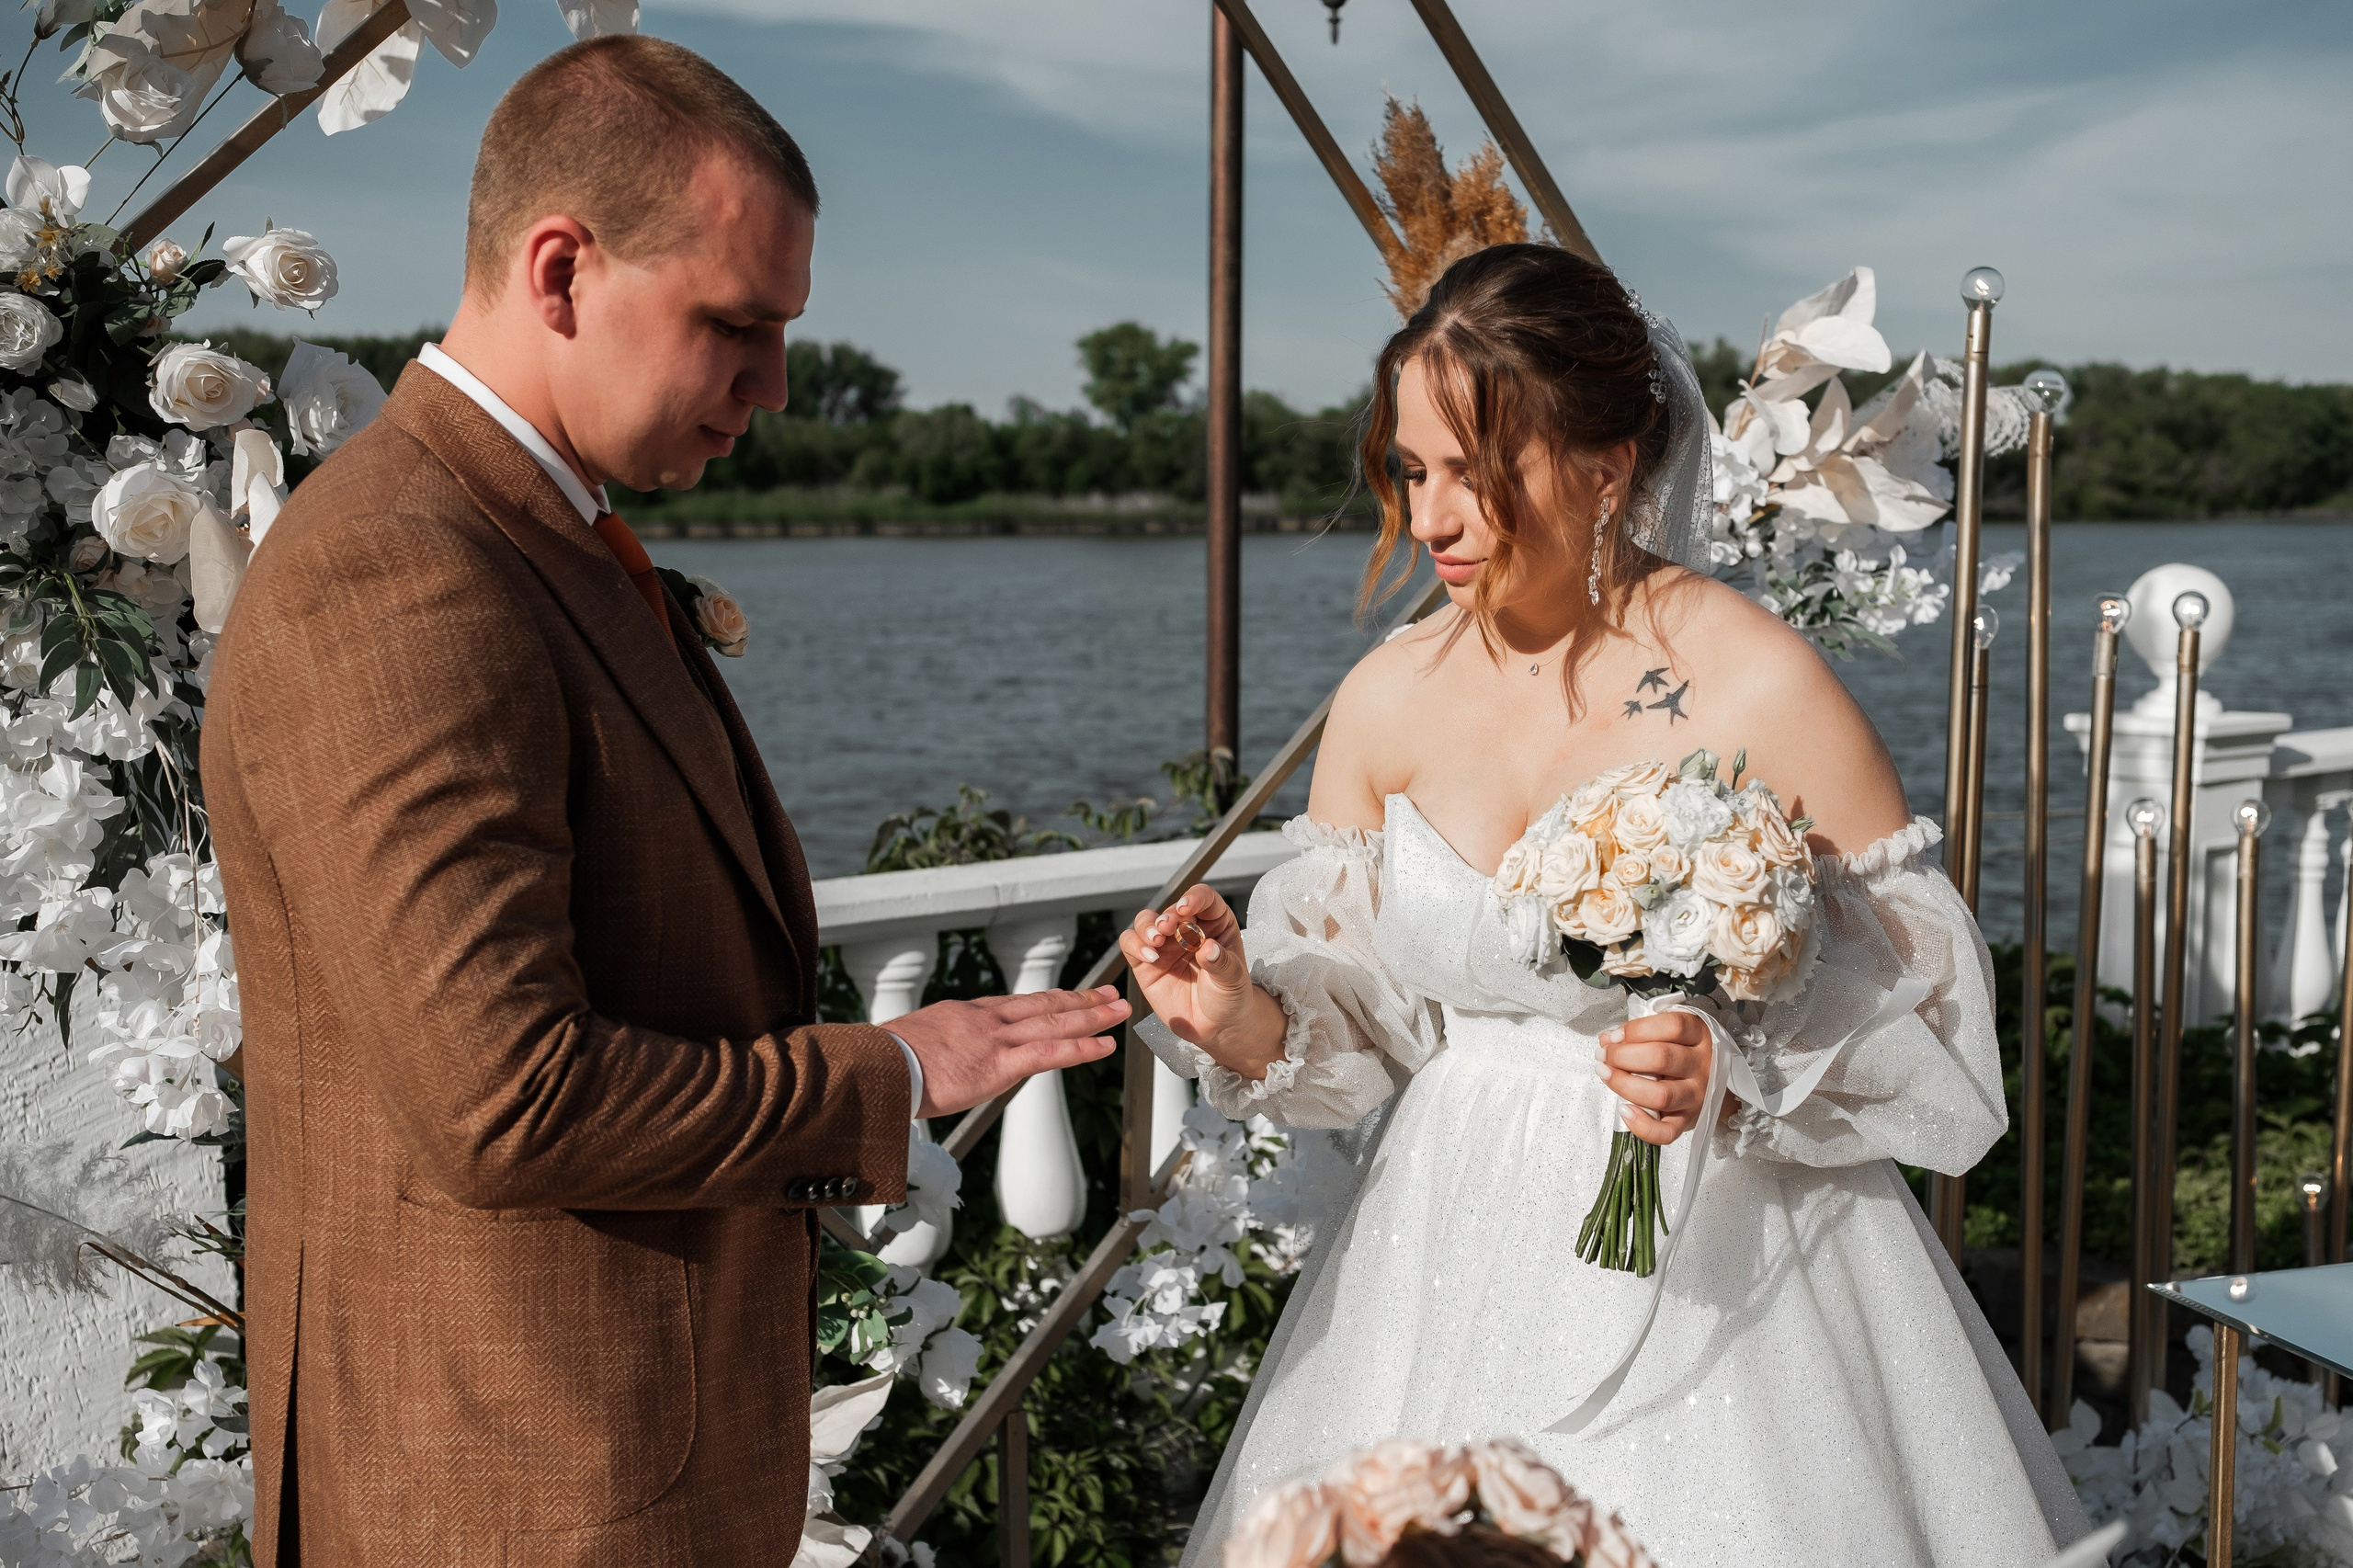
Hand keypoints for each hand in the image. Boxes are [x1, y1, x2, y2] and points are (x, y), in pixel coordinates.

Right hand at [891, 987, 1127, 1116]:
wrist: (874, 1066)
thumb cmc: (881, 1063)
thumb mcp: (909, 1046)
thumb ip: (929, 1049)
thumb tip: (924, 1061)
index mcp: (964, 1014)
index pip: (1015, 1005)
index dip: (1047, 1000)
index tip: (1068, 997)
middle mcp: (985, 1019)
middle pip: (1043, 1005)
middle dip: (1079, 1000)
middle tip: (1108, 994)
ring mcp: (994, 1039)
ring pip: (1054, 1022)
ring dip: (1092, 1016)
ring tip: (1119, 1012)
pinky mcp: (998, 1064)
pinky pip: (1049, 1053)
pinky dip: (1081, 1048)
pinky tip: (1104, 1046)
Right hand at [1116, 885, 1288, 1079]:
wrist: (1215, 1027)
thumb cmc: (1229, 997)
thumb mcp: (1233, 980)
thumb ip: (1222, 963)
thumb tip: (1208, 948)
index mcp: (1215, 923)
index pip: (1204, 899)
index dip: (1194, 897)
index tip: (1186, 907)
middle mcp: (1187, 928)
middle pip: (1171, 909)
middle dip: (1168, 916)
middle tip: (1168, 929)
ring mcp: (1165, 944)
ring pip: (1146, 921)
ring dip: (1148, 926)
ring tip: (1156, 940)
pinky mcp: (1145, 962)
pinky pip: (1130, 943)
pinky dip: (1134, 944)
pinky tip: (1149, 956)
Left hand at [1595, 1010, 1715, 1145]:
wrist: (1711, 1084)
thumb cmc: (1681, 1053)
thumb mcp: (1669, 1034)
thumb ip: (1639, 1034)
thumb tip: (1607, 1040)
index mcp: (1698, 1036)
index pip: (1673, 1027)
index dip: (1638, 1030)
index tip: (1615, 1036)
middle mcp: (1701, 1066)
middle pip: (1662, 1058)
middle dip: (1622, 1056)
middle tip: (1604, 1056)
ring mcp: (1696, 1095)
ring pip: (1661, 1094)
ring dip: (1625, 1085)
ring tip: (1605, 1075)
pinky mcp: (1687, 1121)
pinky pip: (1666, 1131)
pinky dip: (1642, 1125)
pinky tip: (1625, 1111)